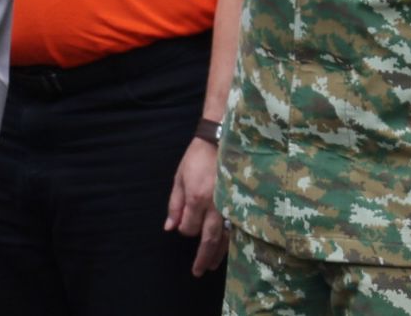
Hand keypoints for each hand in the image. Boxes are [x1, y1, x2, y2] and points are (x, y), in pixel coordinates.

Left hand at [165, 139, 227, 276]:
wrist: (221, 139)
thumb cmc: (197, 158)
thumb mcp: (180, 178)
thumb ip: (174, 204)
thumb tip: (169, 228)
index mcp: (197, 198)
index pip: (189, 227)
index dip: (185, 230)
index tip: (184, 225)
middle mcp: (215, 205)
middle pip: (209, 239)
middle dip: (202, 257)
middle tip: (198, 271)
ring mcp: (230, 204)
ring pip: (226, 236)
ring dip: (218, 254)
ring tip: (212, 266)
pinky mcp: (241, 202)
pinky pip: (237, 227)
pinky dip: (233, 241)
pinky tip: (230, 249)